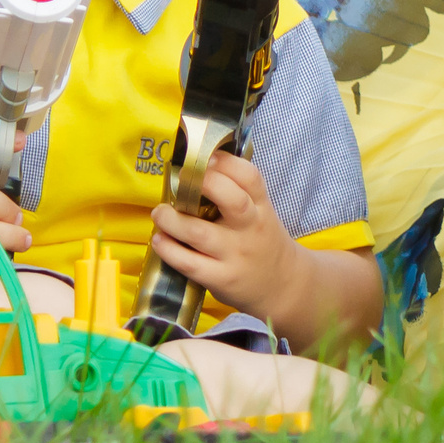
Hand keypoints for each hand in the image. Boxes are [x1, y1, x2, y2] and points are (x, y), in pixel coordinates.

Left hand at [148, 153, 302, 325]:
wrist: (283, 286)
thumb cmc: (261, 241)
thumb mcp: (260, 212)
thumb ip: (237, 191)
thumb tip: (196, 164)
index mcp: (261, 206)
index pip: (250, 177)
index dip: (225, 162)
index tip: (204, 156)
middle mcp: (251, 227)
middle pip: (232, 200)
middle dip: (202, 184)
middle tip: (180, 179)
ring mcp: (236, 254)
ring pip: (201, 233)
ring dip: (173, 219)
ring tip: (160, 212)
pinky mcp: (222, 279)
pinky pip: (191, 264)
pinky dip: (170, 250)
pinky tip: (160, 240)